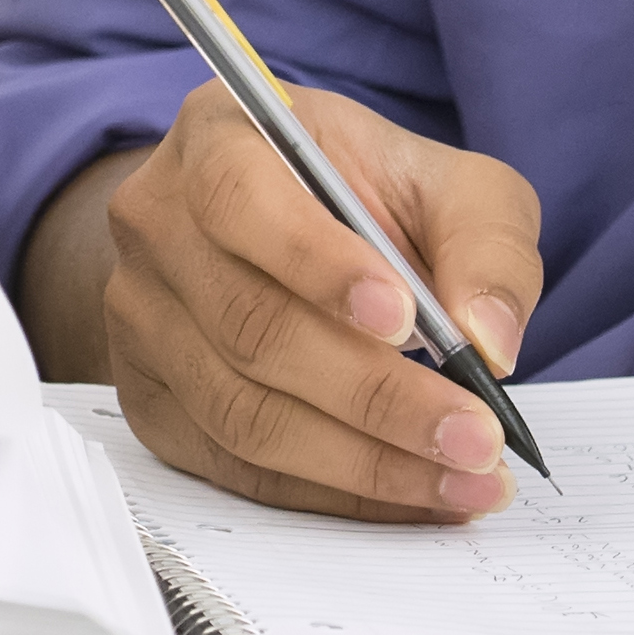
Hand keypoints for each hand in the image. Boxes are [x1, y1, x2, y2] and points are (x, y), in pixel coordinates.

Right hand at [103, 80, 543, 519]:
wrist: (273, 230)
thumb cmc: (363, 198)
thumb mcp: (444, 182)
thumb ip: (484, 243)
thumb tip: (492, 342)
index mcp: (216, 141)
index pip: (240, 201)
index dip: (317, 263)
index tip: (407, 318)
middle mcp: (156, 227)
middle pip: (252, 328)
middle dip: (377, 396)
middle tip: (475, 436)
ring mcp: (141, 320)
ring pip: (243, 413)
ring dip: (363, 462)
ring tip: (462, 480)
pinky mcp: (150, 399)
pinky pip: (235, 467)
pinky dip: (332, 492)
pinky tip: (408, 493)